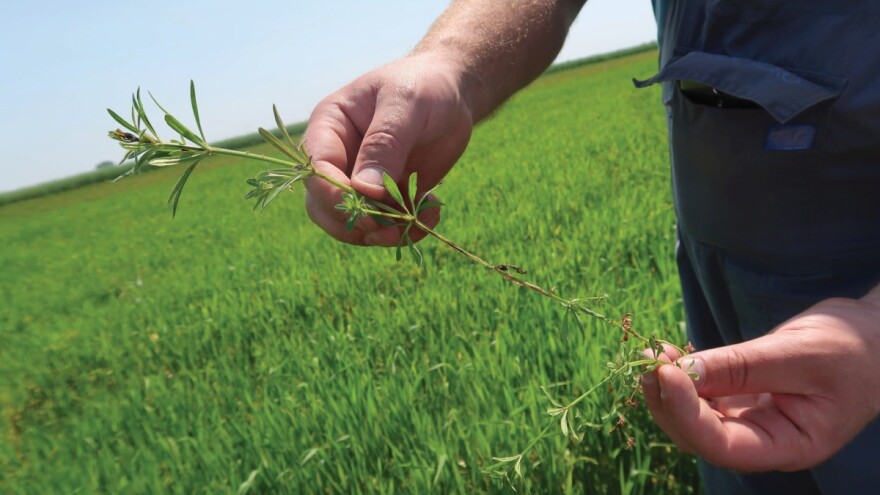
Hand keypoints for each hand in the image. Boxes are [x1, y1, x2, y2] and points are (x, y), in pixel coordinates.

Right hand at [302, 53, 474, 245]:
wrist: (451, 94)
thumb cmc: (423, 86)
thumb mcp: (405, 104)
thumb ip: (384, 143)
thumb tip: (364, 190)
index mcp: (329, 128)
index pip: (316, 170)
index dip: (335, 197)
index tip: (368, 212)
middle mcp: (337, 158)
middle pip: (323, 207)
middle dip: (355, 224)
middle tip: (392, 229)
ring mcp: (358, 181)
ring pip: (350, 224)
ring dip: (381, 234)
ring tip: (417, 223)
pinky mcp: (384, 198)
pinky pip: (384, 226)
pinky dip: (405, 230)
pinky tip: (431, 214)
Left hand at [641, 285, 879, 471]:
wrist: (872, 337)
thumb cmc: (849, 348)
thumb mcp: (797, 353)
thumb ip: (741, 366)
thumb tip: (684, 371)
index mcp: (789, 445)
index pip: (723, 446)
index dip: (686, 414)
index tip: (665, 374)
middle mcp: (764, 440)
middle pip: (701, 436)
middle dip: (669, 400)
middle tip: (649, 358)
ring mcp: (750, 421)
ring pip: (695, 417)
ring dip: (669, 388)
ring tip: (655, 352)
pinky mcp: (740, 399)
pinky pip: (703, 395)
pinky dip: (684, 376)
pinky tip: (671, 354)